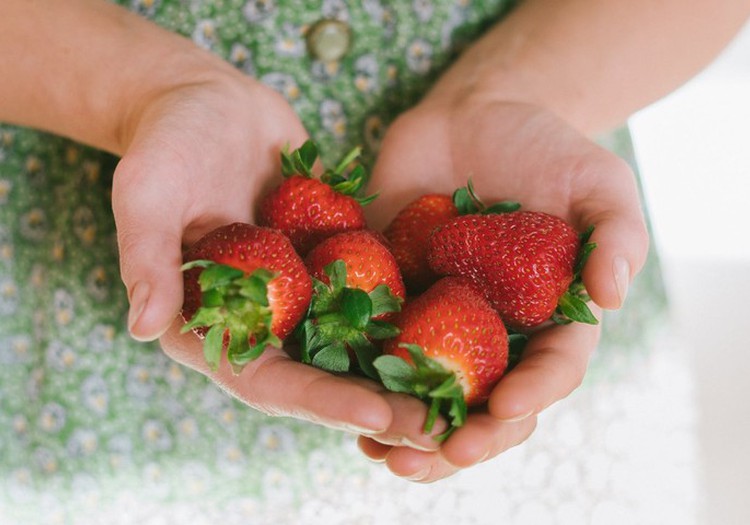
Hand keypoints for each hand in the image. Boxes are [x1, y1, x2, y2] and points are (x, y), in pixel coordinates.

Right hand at [112, 59, 446, 442]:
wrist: (204, 100)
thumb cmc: (164, 143)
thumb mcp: (147, 193)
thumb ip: (147, 258)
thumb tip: (143, 328)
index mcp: (211, 322)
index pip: (265, 379)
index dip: (320, 400)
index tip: (377, 412)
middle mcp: (261, 317)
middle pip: (322, 375)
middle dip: (378, 401)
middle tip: (438, 426)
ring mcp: (299, 289)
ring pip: (355, 341)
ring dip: (405, 368)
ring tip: (462, 391)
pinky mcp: (328, 256)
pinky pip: (372, 286)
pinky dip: (411, 308)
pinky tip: (464, 322)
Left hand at [360, 96, 647, 480]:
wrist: (474, 116)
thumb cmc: (546, 148)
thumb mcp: (599, 182)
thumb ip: (616, 236)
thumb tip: (611, 296)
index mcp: (547, 317)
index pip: (548, 371)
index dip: (530, 396)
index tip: (505, 408)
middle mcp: (492, 329)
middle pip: (482, 401)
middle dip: (460, 436)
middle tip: (430, 455)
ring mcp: (438, 316)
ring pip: (423, 389)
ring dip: (402, 427)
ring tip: (377, 450)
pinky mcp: (390, 293)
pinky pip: (372, 342)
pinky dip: (357, 376)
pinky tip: (337, 402)